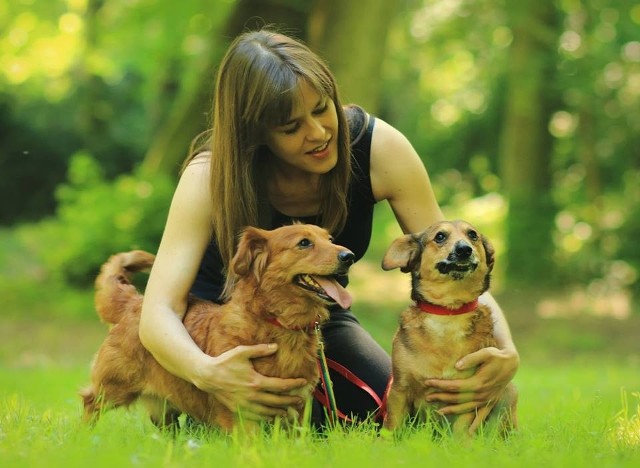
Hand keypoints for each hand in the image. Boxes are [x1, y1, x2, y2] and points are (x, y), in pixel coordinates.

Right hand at [193, 343, 307, 421]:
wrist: (207, 376)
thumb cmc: (225, 362)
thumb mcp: (242, 352)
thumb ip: (260, 349)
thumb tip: (275, 347)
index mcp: (256, 382)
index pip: (281, 385)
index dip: (294, 384)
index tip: (303, 382)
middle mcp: (253, 396)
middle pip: (278, 401)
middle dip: (291, 401)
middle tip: (301, 400)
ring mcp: (246, 405)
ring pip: (268, 412)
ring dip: (280, 412)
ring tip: (289, 411)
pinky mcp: (239, 410)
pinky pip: (256, 417)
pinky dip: (267, 418)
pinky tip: (272, 417)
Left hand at [424, 346, 518, 432]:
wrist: (511, 364)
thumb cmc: (496, 356)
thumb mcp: (485, 353)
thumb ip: (471, 359)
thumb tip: (456, 366)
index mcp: (478, 383)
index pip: (454, 386)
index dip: (440, 385)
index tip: (427, 382)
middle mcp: (481, 394)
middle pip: (456, 398)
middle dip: (441, 398)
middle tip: (427, 397)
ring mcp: (486, 400)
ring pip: (466, 408)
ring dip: (451, 410)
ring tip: (438, 411)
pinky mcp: (490, 402)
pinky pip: (481, 416)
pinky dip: (475, 424)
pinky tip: (469, 432)